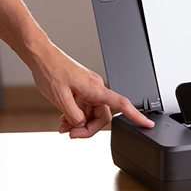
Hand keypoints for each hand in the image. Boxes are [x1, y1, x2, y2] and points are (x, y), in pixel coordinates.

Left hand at [28, 39, 154, 137]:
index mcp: (95, 89)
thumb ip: (74, 115)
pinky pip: (85, 107)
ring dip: (79, 123)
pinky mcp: (83, 89)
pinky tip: (64, 119)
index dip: (137, 116)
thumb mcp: (59, 98)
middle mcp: (96, 89)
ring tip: (64, 127)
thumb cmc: (50, 71)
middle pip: (103, 116)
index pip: (122, 104)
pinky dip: (76, 115)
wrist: (42, 56)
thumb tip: (81, 124)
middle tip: (71, 134)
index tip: (147, 124)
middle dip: (87, 128)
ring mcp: (90, 89)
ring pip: (92, 113)